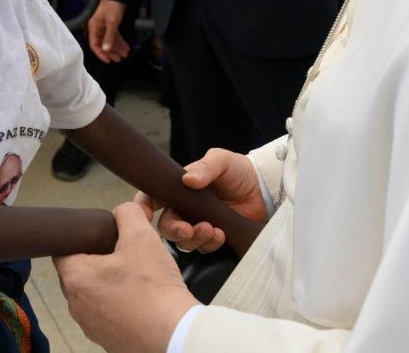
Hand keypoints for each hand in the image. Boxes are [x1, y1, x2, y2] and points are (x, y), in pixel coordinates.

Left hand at [54, 203, 197, 352]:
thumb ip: (128, 214)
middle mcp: (76, 305)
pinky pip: (109, 314)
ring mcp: (91, 325)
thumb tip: (124, 211)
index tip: (100, 236)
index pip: (62, 250)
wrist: (173, 334)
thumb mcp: (141, 237)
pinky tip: (143, 298)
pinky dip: (122, 304)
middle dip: (99, 261)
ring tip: (137, 277)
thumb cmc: (153, 290)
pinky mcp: (108, 340)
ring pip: (95, 294)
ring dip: (111, 284)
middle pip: (80, 273)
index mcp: (75, 278)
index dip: (81, 239)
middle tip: (125, 254)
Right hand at [87, 0, 129, 62]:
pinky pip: (114, 36)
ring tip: (125, 53)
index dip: (101, 54)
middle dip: (111, 52)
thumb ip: (109, 37)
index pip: (94, 45)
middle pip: (103, 44)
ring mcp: (104, 27)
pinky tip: (125, 46)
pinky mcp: (111, 25)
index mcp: (94, 28)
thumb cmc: (111, 6)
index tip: (108, 60)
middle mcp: (98, 29)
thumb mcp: (112, 23)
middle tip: (119, 59)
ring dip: (117, 47)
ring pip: (110, 41)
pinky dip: (119, 41)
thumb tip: (106, 49)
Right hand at [135, 148, 267, 252]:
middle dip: (174, 229)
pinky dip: (209, 243)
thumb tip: (188, 179)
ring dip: (193, 238)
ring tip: (211, 229)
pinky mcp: (213, 238)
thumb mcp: (222, 161)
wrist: (265, 190)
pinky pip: (203, 248)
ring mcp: (198, 224)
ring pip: (182, 241)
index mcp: (179, 188)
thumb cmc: (240, 171)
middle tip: (187, 228)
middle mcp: (184, 208)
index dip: (143, 205)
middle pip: (166, 225)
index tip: (144, 214)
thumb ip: (205, 167)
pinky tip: (221, 234)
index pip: (152, 196)